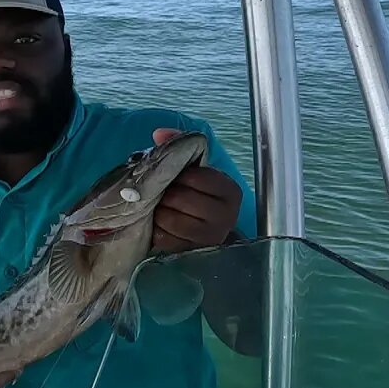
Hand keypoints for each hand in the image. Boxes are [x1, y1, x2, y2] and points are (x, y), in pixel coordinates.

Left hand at [151, 128, 240, 253]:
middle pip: (181, 198)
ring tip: (163, 209)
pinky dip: (158, 231)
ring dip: (161, 212)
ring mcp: (212, 238)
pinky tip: (161, 226)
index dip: (180, 176)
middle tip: (167, 195)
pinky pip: (165, 239)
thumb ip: (179, 145)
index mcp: (230, 191)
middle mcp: (227, 216)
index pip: (196, 177)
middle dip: (168, 195)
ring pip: (172, 219)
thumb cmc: (195, 194)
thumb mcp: (192, 169)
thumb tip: (159, 134)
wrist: (200, 231)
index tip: (178, 179)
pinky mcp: (194, 254)